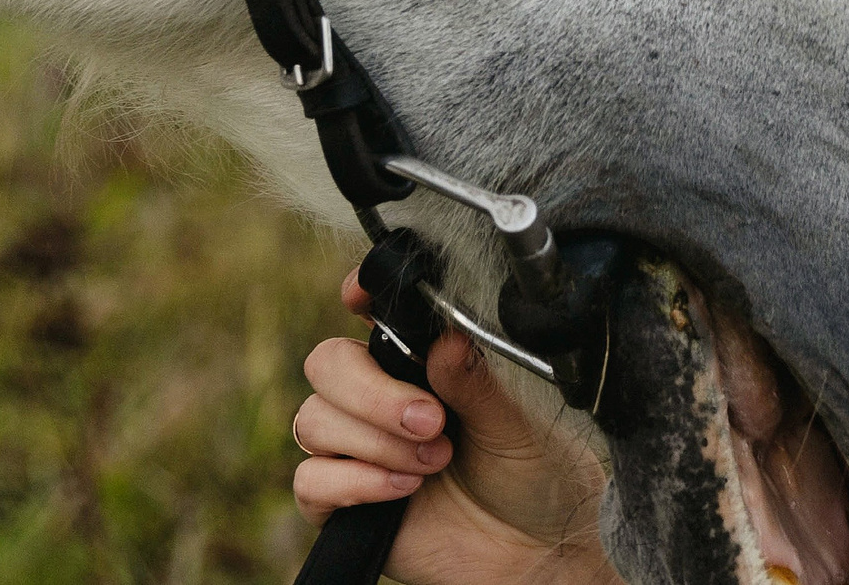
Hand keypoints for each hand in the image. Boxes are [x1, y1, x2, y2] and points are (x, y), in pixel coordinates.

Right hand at [292, 269, 615, 584]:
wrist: (535, 552)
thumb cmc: (537, 473)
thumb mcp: (522, 420)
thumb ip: (479, 380)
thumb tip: (445, 340)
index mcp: (425, 361)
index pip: (374, 313)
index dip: (360, 295)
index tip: (358, 297)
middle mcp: (383, 397)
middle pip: (327, 363)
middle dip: (372, 391)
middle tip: (430, 420)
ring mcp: (358, 449)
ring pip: (313, 420)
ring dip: (375, 440)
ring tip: (435, 460)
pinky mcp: (344, 503)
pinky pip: (311, 481)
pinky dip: (355, 482)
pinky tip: (405, 488)